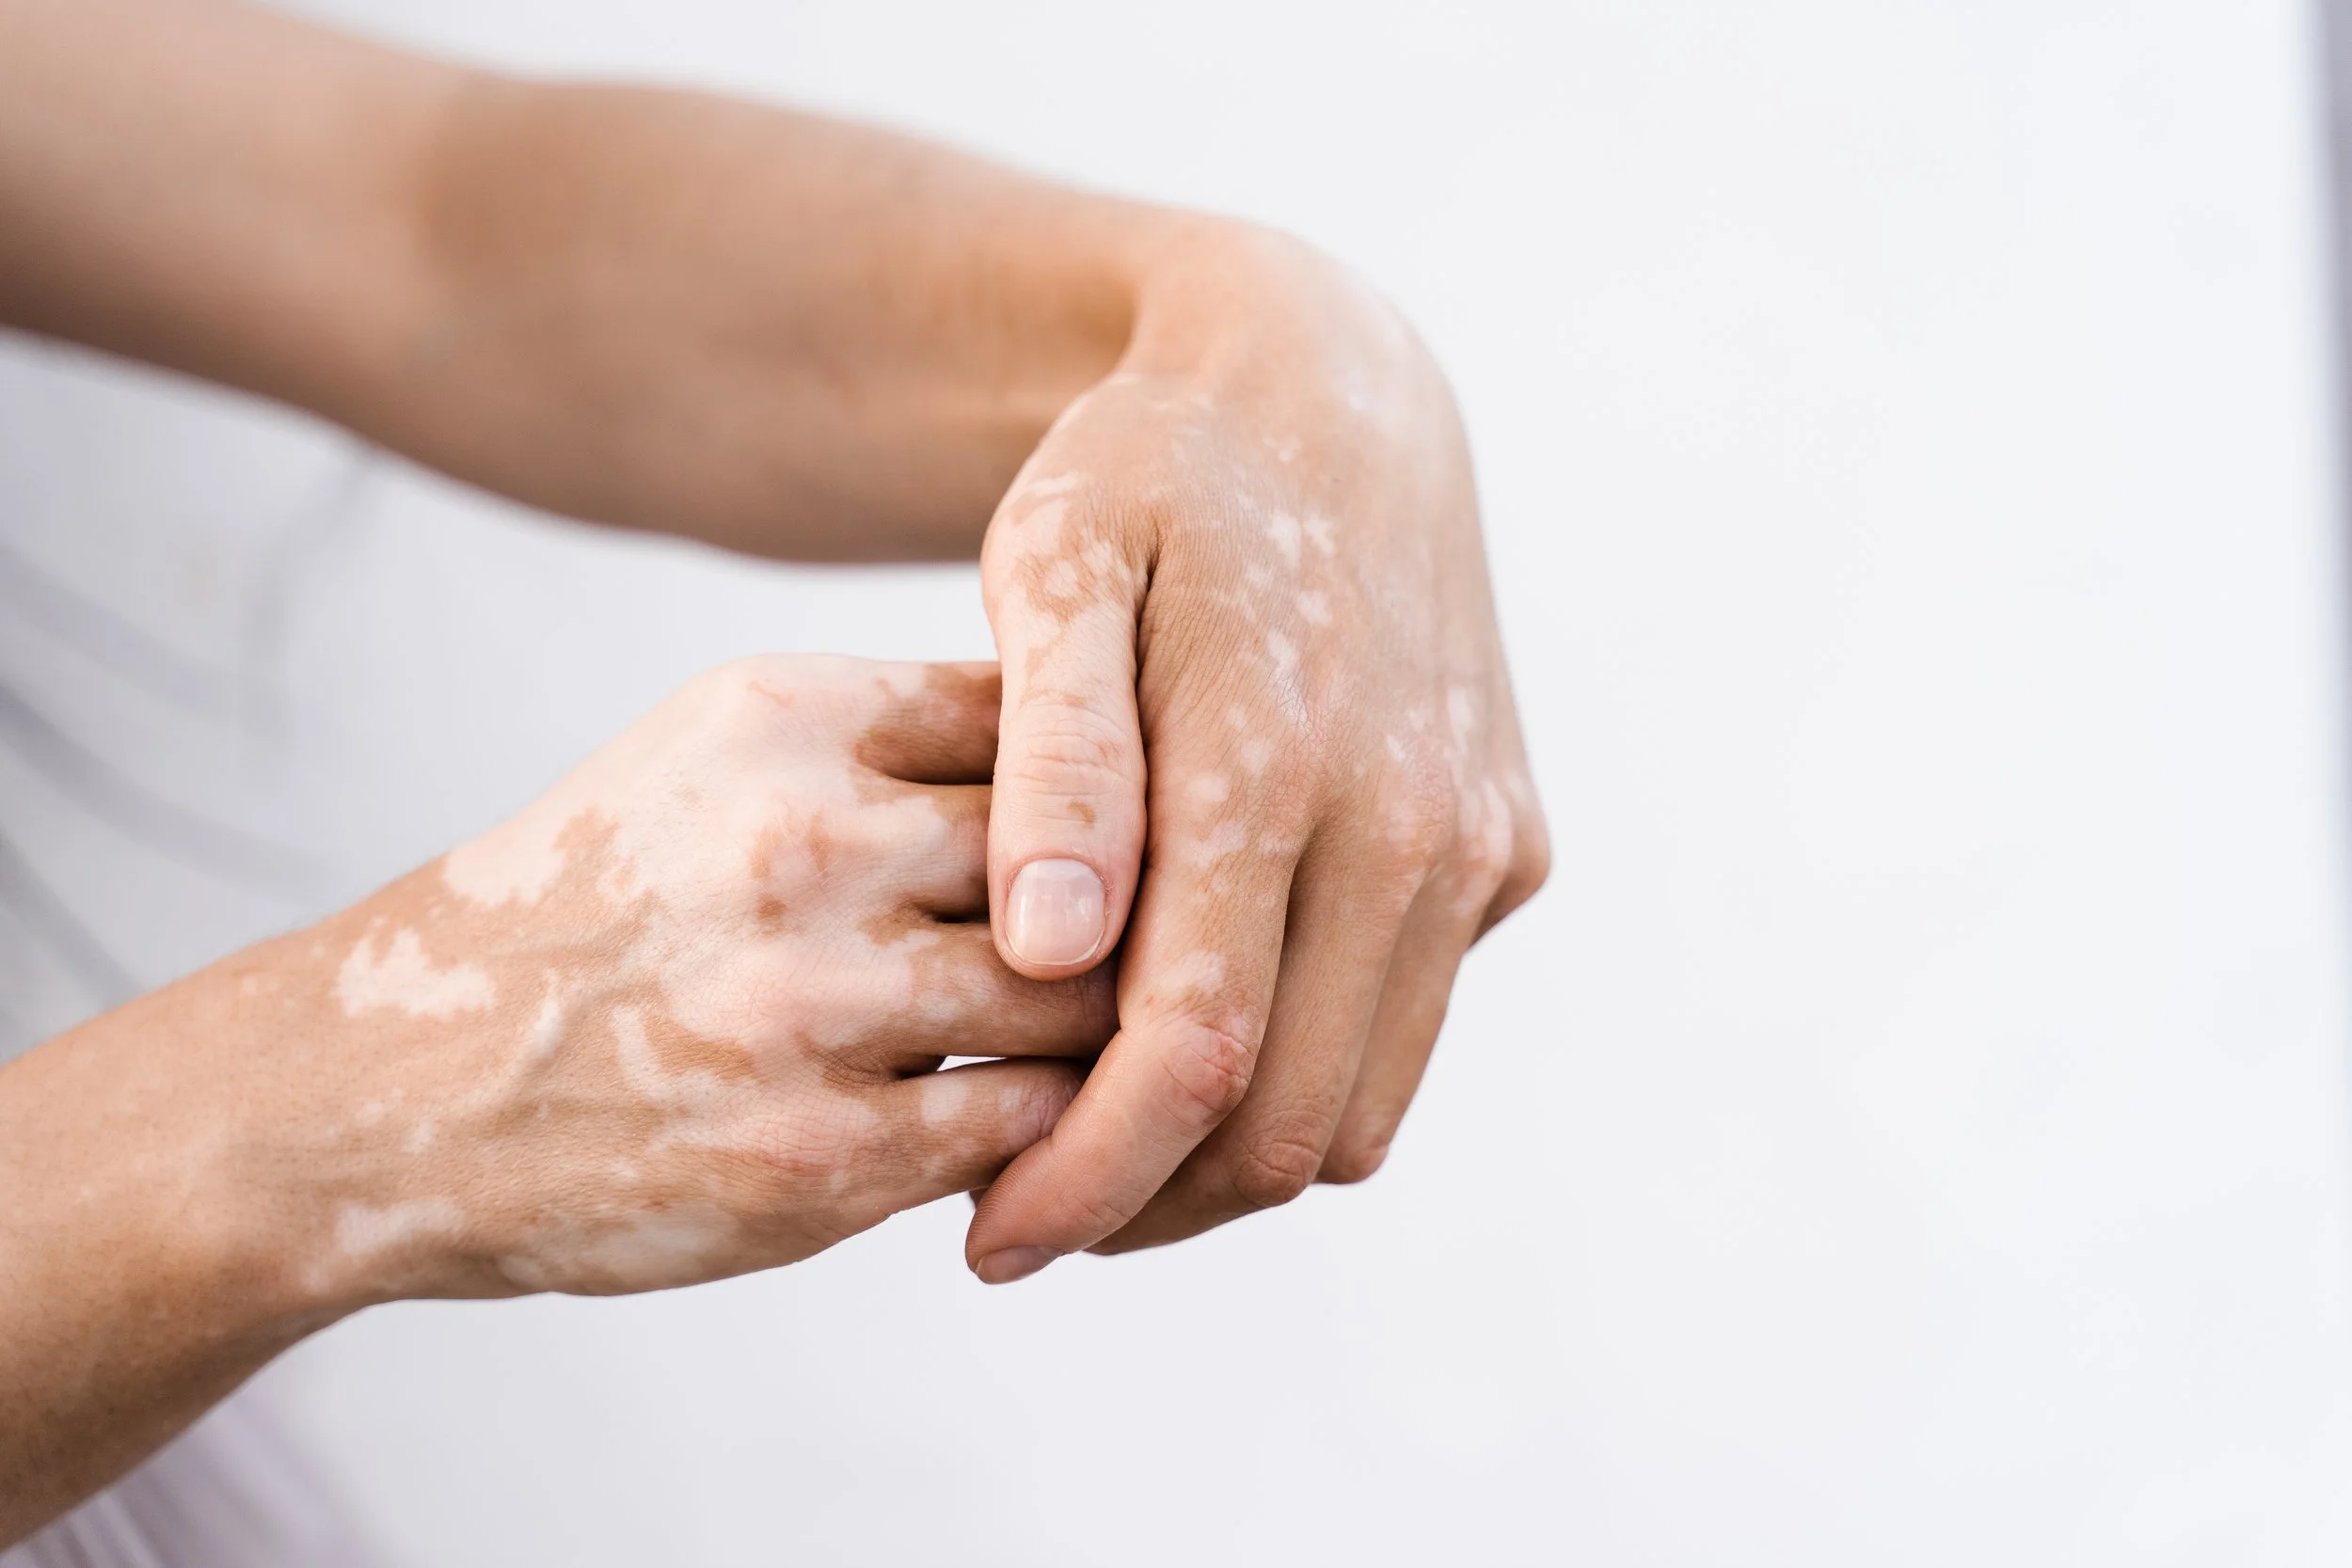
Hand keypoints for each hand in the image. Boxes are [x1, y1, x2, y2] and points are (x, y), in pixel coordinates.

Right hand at [253, 656, 1111, 1302]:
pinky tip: (1024, 1121)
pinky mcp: (815, 1160)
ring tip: (1096, 1035)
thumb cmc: (601, 904)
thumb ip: (895, 736)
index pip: (1049, 720)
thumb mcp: (714, 755)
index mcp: (785, 719)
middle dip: (1136, 909)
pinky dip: (1048, 1127)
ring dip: (1101, 1026)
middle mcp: (800, 845)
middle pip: (1089, 858)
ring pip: (1078, 999)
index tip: (1139, 827)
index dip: (1116, 783)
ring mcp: (808, 1008)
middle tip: (1157, 946)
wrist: (399, 1083)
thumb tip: (1114, 738)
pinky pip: (1023, 1128)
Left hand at [969, 229, 1549, 1279]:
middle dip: (1146, 1204)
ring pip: (1359, 1106)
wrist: (1330, 390)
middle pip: (1282, 1122)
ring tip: (1096, 1145)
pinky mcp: (1510, 851)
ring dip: (1227, 1164)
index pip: (1188, 1055)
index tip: (988, 1242)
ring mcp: (1478, 843)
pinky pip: (1404, 1031)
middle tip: (1018, 1212)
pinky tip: (1192, 1036)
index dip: (1084, 1180)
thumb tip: (1051, 951)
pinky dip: (1303, 1076)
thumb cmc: (1146, 475)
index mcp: (1281, 757)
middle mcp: (1413, 820)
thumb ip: (1057, 756)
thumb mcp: (1053, 563)